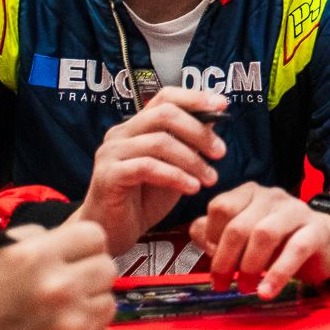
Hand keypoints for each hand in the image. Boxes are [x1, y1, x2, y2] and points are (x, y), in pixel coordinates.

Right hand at [70, 87, 227, 253]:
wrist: (114, 232)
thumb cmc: (144, 200)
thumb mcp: (175, 167)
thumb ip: (189, 143)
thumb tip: (215, 119)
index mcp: (137, 126)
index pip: (165, 97)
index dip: (195, 97)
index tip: (222, 105)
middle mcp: (121, 133)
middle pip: (164, 114)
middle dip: (198, 132)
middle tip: (221, 152)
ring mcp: (111, 152)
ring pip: (159, 142)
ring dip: (192, 160)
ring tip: (210, 178)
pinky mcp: (107, 175)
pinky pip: (147, 167)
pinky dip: (175, 176)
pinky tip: (192, 188)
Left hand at [188, 183, 329, 298]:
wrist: (326, 244)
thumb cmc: (278, 241)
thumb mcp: (245, 236)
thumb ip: (216, 233)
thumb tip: (197, 233)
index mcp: (251, 193)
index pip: (220, 207)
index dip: (210, 236)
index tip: (212, 259)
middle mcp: (273, 196)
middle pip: (239, 225)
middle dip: (225, 260)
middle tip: (223, 285)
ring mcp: (297, 210)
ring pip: (265, 234)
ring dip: (249, 267)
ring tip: (246, 289)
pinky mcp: (317, 230)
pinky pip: (295, 249)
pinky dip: (278, 274)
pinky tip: (266, 292)